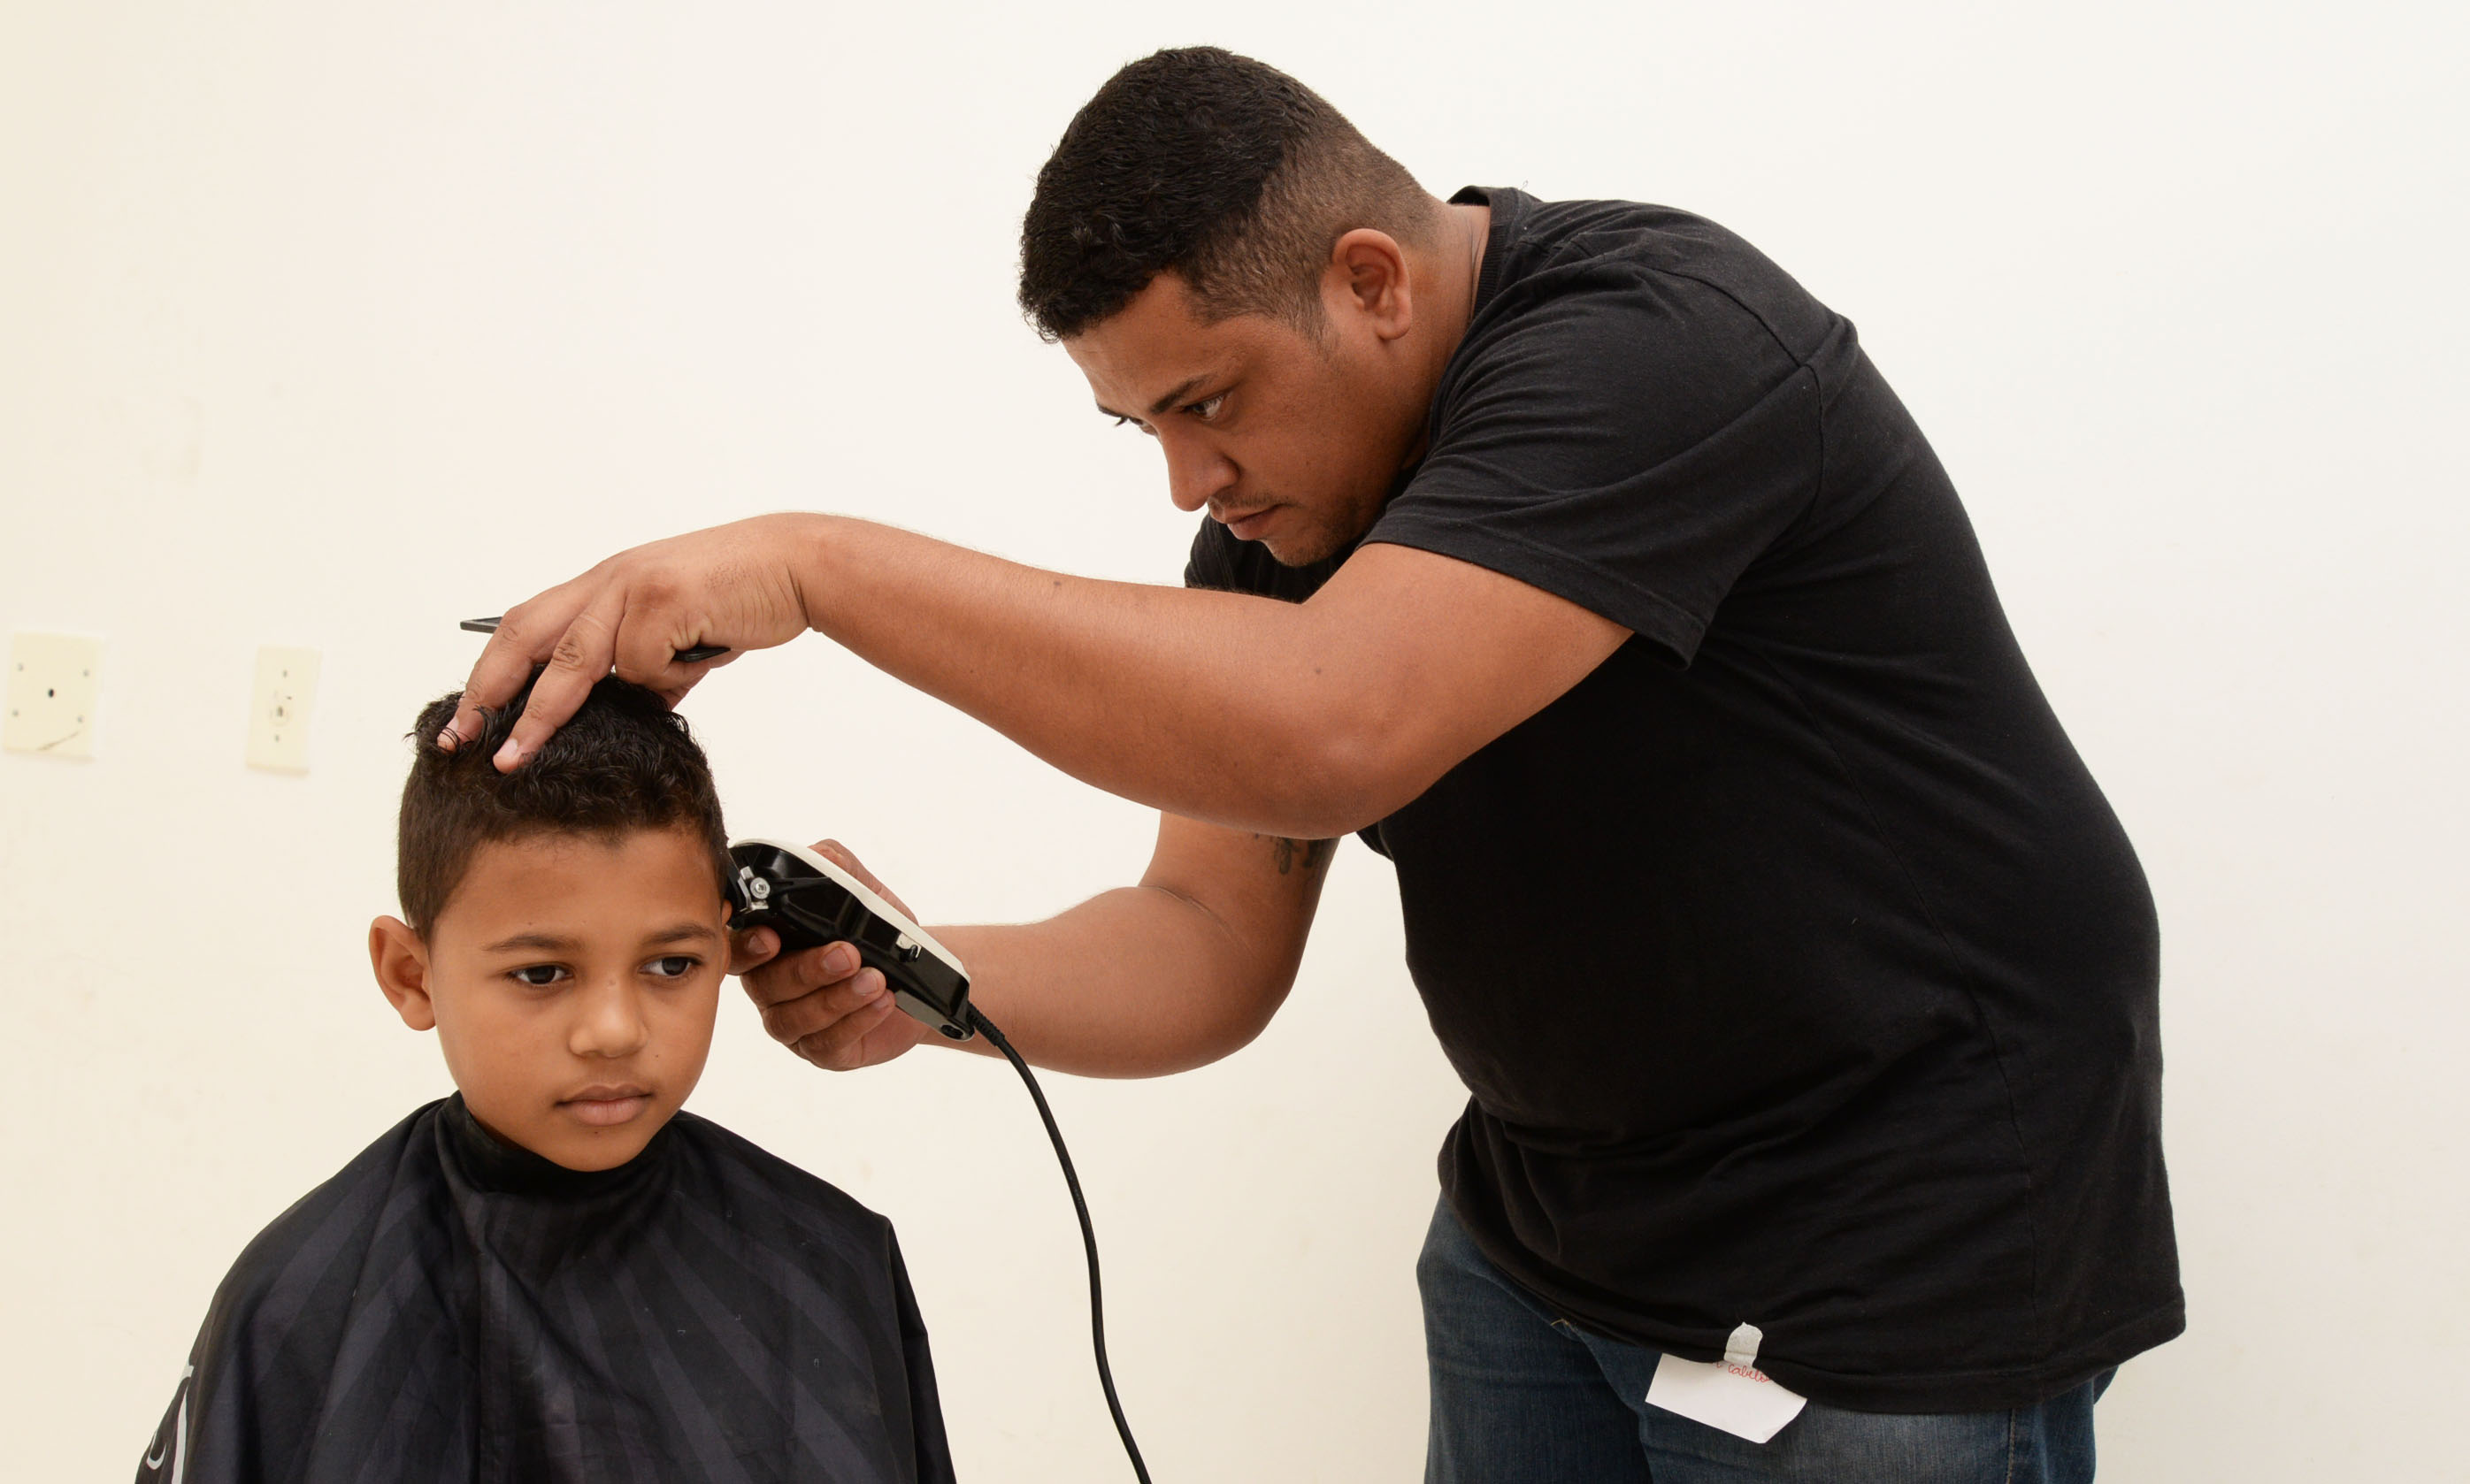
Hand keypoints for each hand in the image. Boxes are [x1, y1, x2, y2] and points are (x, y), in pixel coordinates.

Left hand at [443, 514, 824, 769]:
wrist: (796, 564)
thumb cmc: (742, 595)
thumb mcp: (678, 630)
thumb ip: (644, 663)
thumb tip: (626, 708)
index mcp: (604, 584)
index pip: (526, 627)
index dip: (489, 672)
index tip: (466, 717)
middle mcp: (608, 579)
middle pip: (525, 636)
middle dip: (485, 691)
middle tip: (460, 737)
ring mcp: (632, 587)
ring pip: (573, 660)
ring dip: (540, 715)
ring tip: (516, 755)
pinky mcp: (662, 600)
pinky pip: (646, 667)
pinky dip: (673, 678)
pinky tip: (704, 656)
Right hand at [732, 840, 935, 1070]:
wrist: (915, 975)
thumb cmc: (877, 934)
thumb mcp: (865, 895)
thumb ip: (840, 869)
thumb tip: (820, 854)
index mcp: (768, 944)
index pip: (737, 947)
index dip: (746, 946)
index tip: (771, 937)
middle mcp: (770, 986)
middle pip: (767, 985)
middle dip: (808, 969)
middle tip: (848, 953)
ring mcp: (792, 1022)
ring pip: (795, 1018)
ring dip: (837, 998)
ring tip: (875, 979)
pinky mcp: (821, 1050)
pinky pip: (827, 1043)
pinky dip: (856, 1020)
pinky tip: (882, 1002)